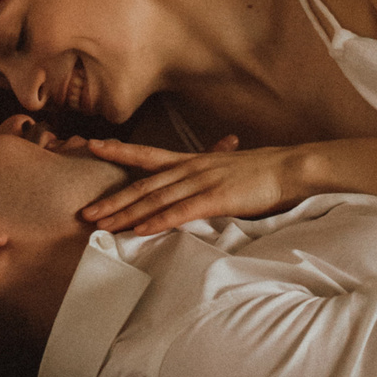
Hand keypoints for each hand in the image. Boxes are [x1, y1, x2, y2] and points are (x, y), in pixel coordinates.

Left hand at [73, 137, 308, 235]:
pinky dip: (157, 220)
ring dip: (127, 213)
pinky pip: (181, 211)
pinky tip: (140, 230)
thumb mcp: (228, 172)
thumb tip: (194, 192)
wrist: (292, 168)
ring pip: (156, 197)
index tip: (92, 146)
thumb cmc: (263, 174)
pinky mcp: (217, 197)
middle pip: (144, 182)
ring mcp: (203, 180)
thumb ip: (207, 180)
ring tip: (102, 225)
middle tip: (85, 212)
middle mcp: (192, 166)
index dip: (120, 151)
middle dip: (113, 198)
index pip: (148, 154)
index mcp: (194, 160)